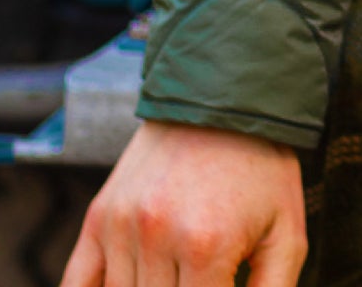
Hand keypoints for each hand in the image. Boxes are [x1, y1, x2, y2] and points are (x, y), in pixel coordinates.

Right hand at [61, 119, 307, 285]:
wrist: (221, 94)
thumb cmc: (261, 169)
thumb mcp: (285, 232)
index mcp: (206, 247)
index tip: (218, 282)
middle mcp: (156, 236)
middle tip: (199, 274)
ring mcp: (121, 225)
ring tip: (178, 270)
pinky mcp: (99, 215)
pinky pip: (76, 284)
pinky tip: (123, 285)